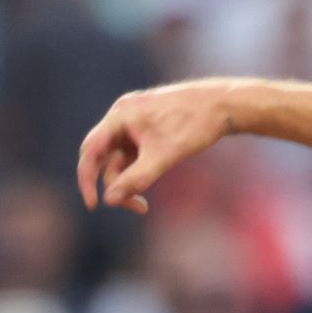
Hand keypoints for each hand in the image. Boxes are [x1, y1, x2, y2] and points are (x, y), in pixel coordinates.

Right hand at [76, 81, 235, 213]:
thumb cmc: (194, 125)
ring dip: (130, 180)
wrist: (224, 104)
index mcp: (120, 115)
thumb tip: (110, 200)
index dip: (87, 180)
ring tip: (145, 203)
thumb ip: (136, 179)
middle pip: (106, 158)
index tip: (94, 205)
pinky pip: (134, 153)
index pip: (90, 151)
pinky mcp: (149, 127)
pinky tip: (152, 181)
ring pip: (121, 158)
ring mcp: (136, 121)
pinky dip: (139, 170)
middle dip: (117, 185)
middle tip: (139, 208)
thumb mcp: (164, 156)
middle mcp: (123, 115)